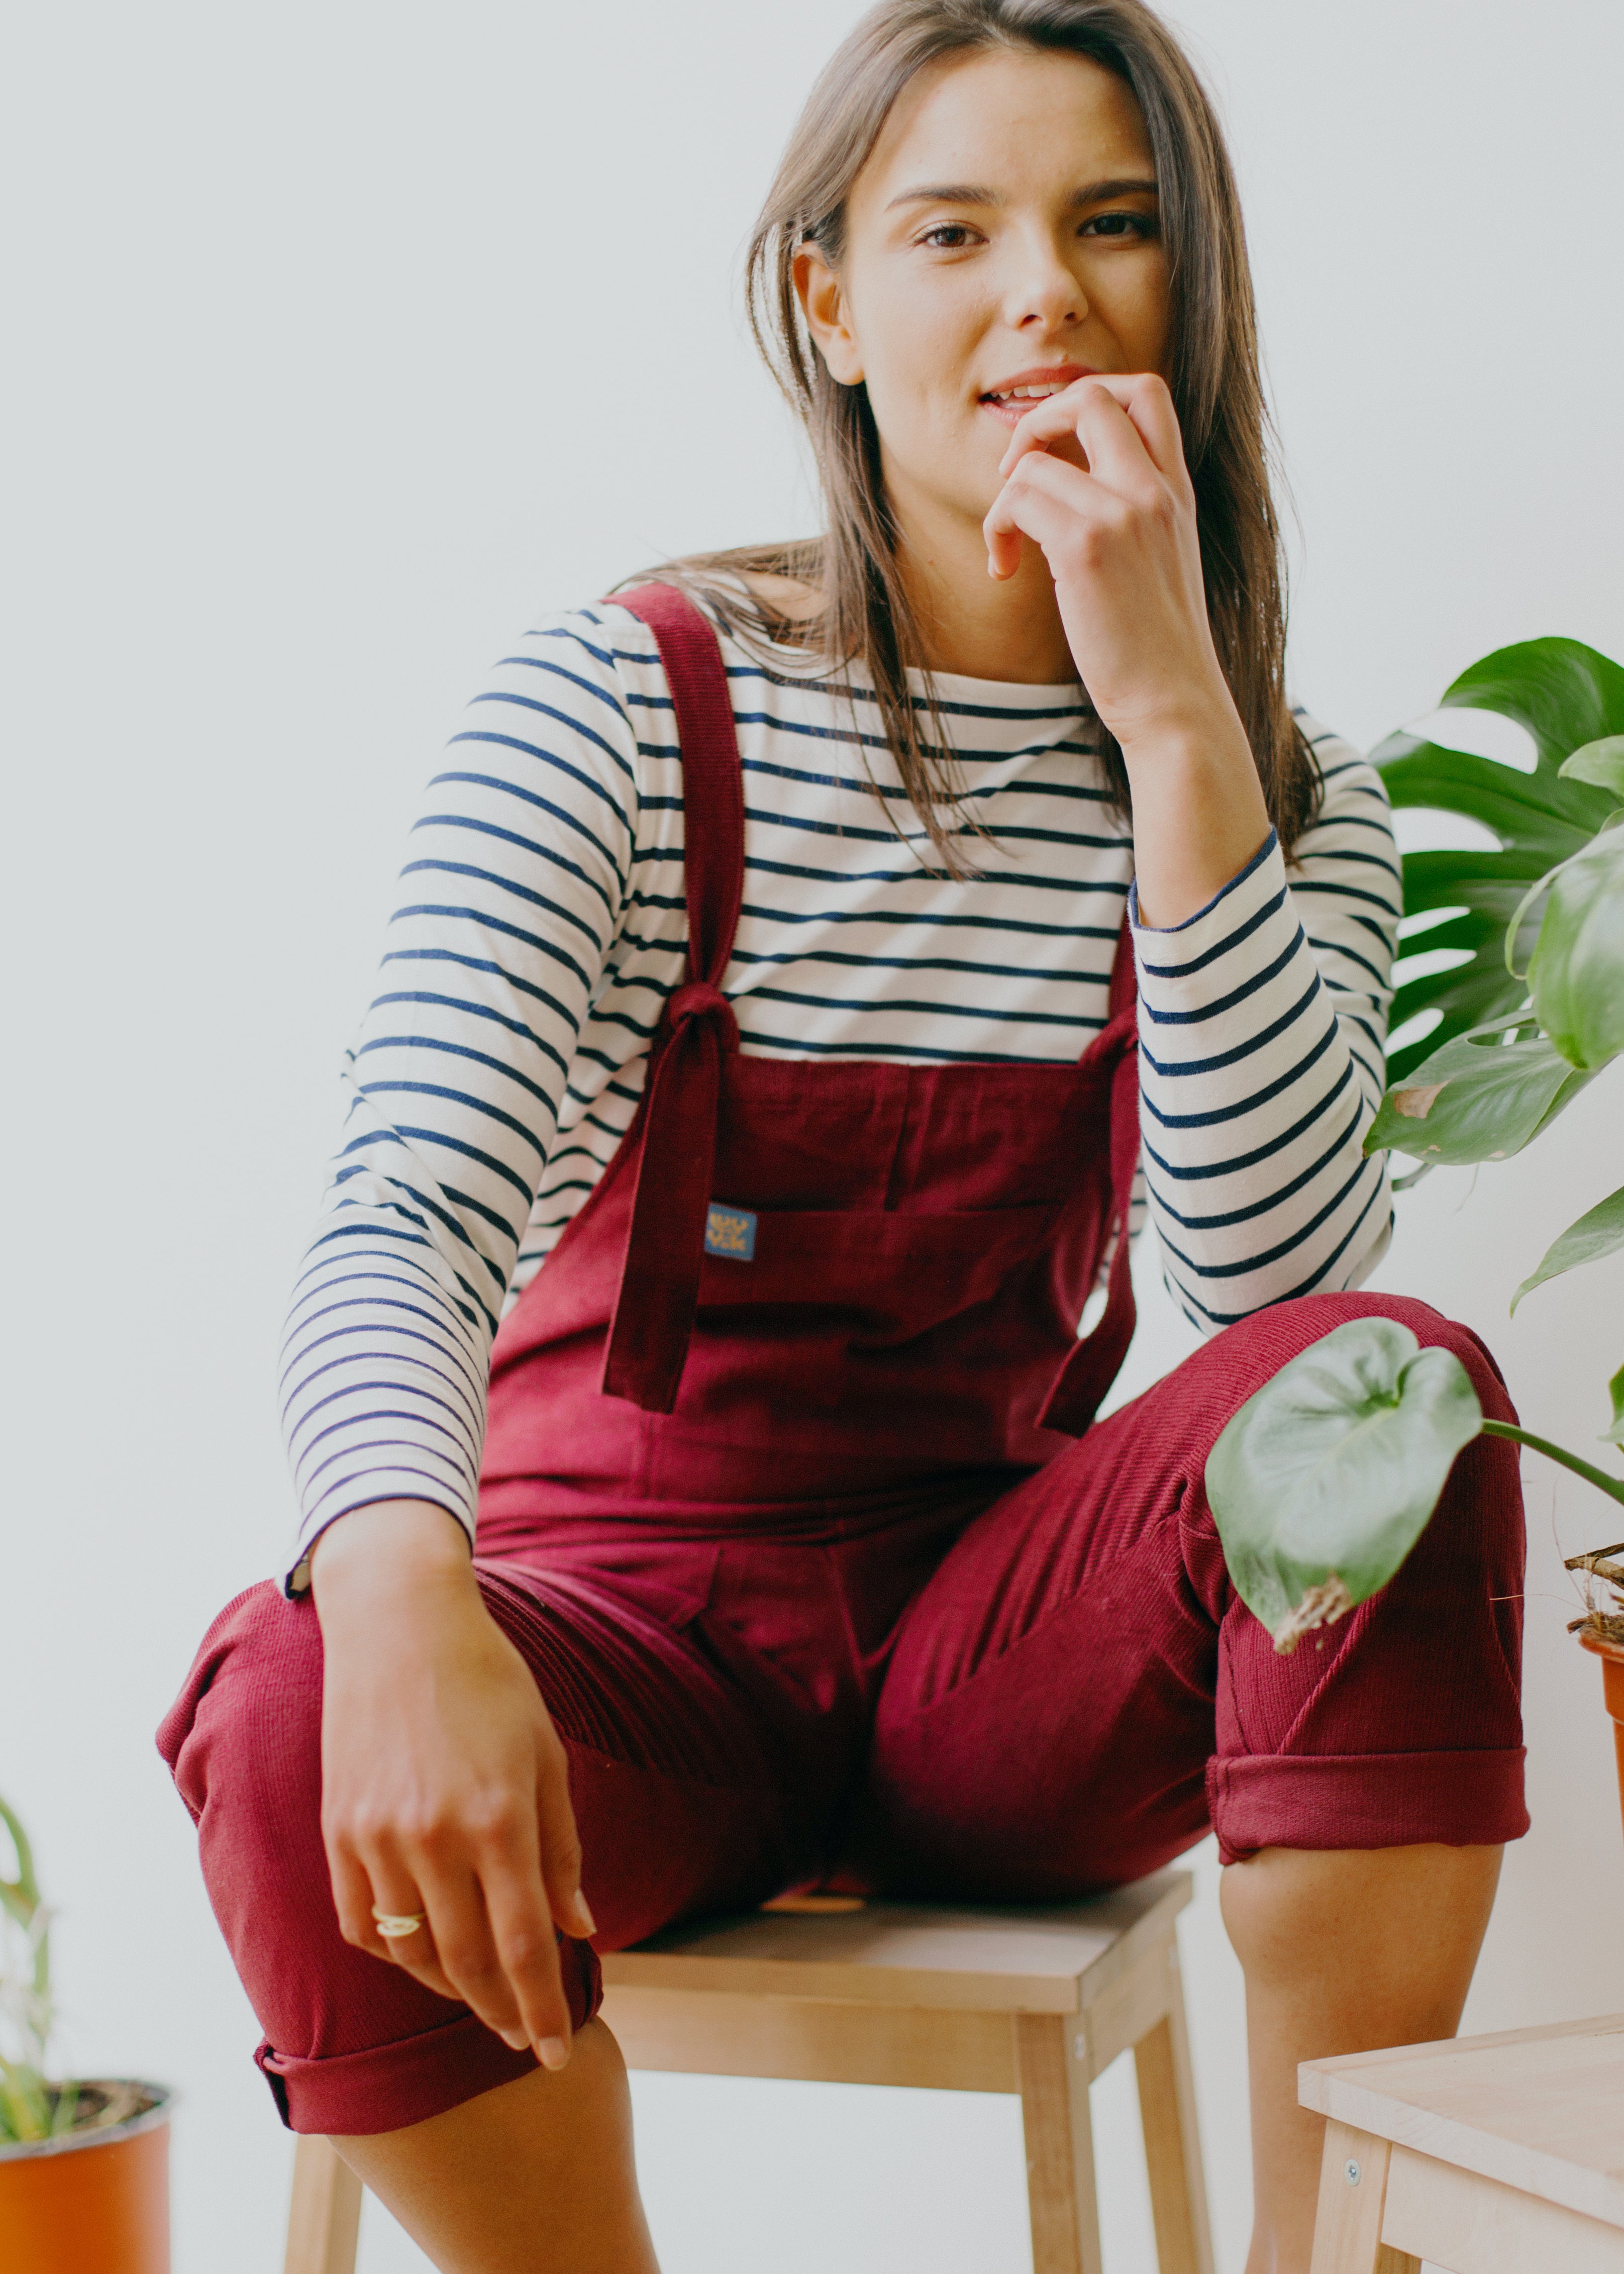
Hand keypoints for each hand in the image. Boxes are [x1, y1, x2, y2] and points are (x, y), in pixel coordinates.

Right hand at [311, 1501, 594, 2068]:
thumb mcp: (545, 1756)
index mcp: (498, 1817)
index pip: (524, 1945)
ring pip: (413, 1953)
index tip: (557, 2051)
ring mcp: (378, 1837)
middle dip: (502, 2012)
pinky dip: (394, 1952)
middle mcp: (434, 1838)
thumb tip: (577, 1928)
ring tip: (483, 1998)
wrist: (399, 1625)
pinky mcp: (339, 1831)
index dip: (543, 2008)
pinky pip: (364, 1924)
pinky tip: (422, 1955)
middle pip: (469, 1963)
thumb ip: (560, 1849)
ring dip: (452, 1988)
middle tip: (525, 2039)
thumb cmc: (489, 1683)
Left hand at [983, 373, 1240, 756]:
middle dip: (1037, 421)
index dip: (1088, 398)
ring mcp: (1122, 514)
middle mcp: (1154, 490)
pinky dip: (997, 529)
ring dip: (1004, 500)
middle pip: (1091, 395)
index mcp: (1176, 490)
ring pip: (1035, 460)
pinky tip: (1004, 569)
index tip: (1058, 448)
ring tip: (1007, 549)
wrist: (1175, 702)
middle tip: (1017, 474)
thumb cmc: (1158, 647)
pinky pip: (1018, 501)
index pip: (1144, 392)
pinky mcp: (1085, 548)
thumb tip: (1071, 489)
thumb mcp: (1160, 561)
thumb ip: (1133, 514)